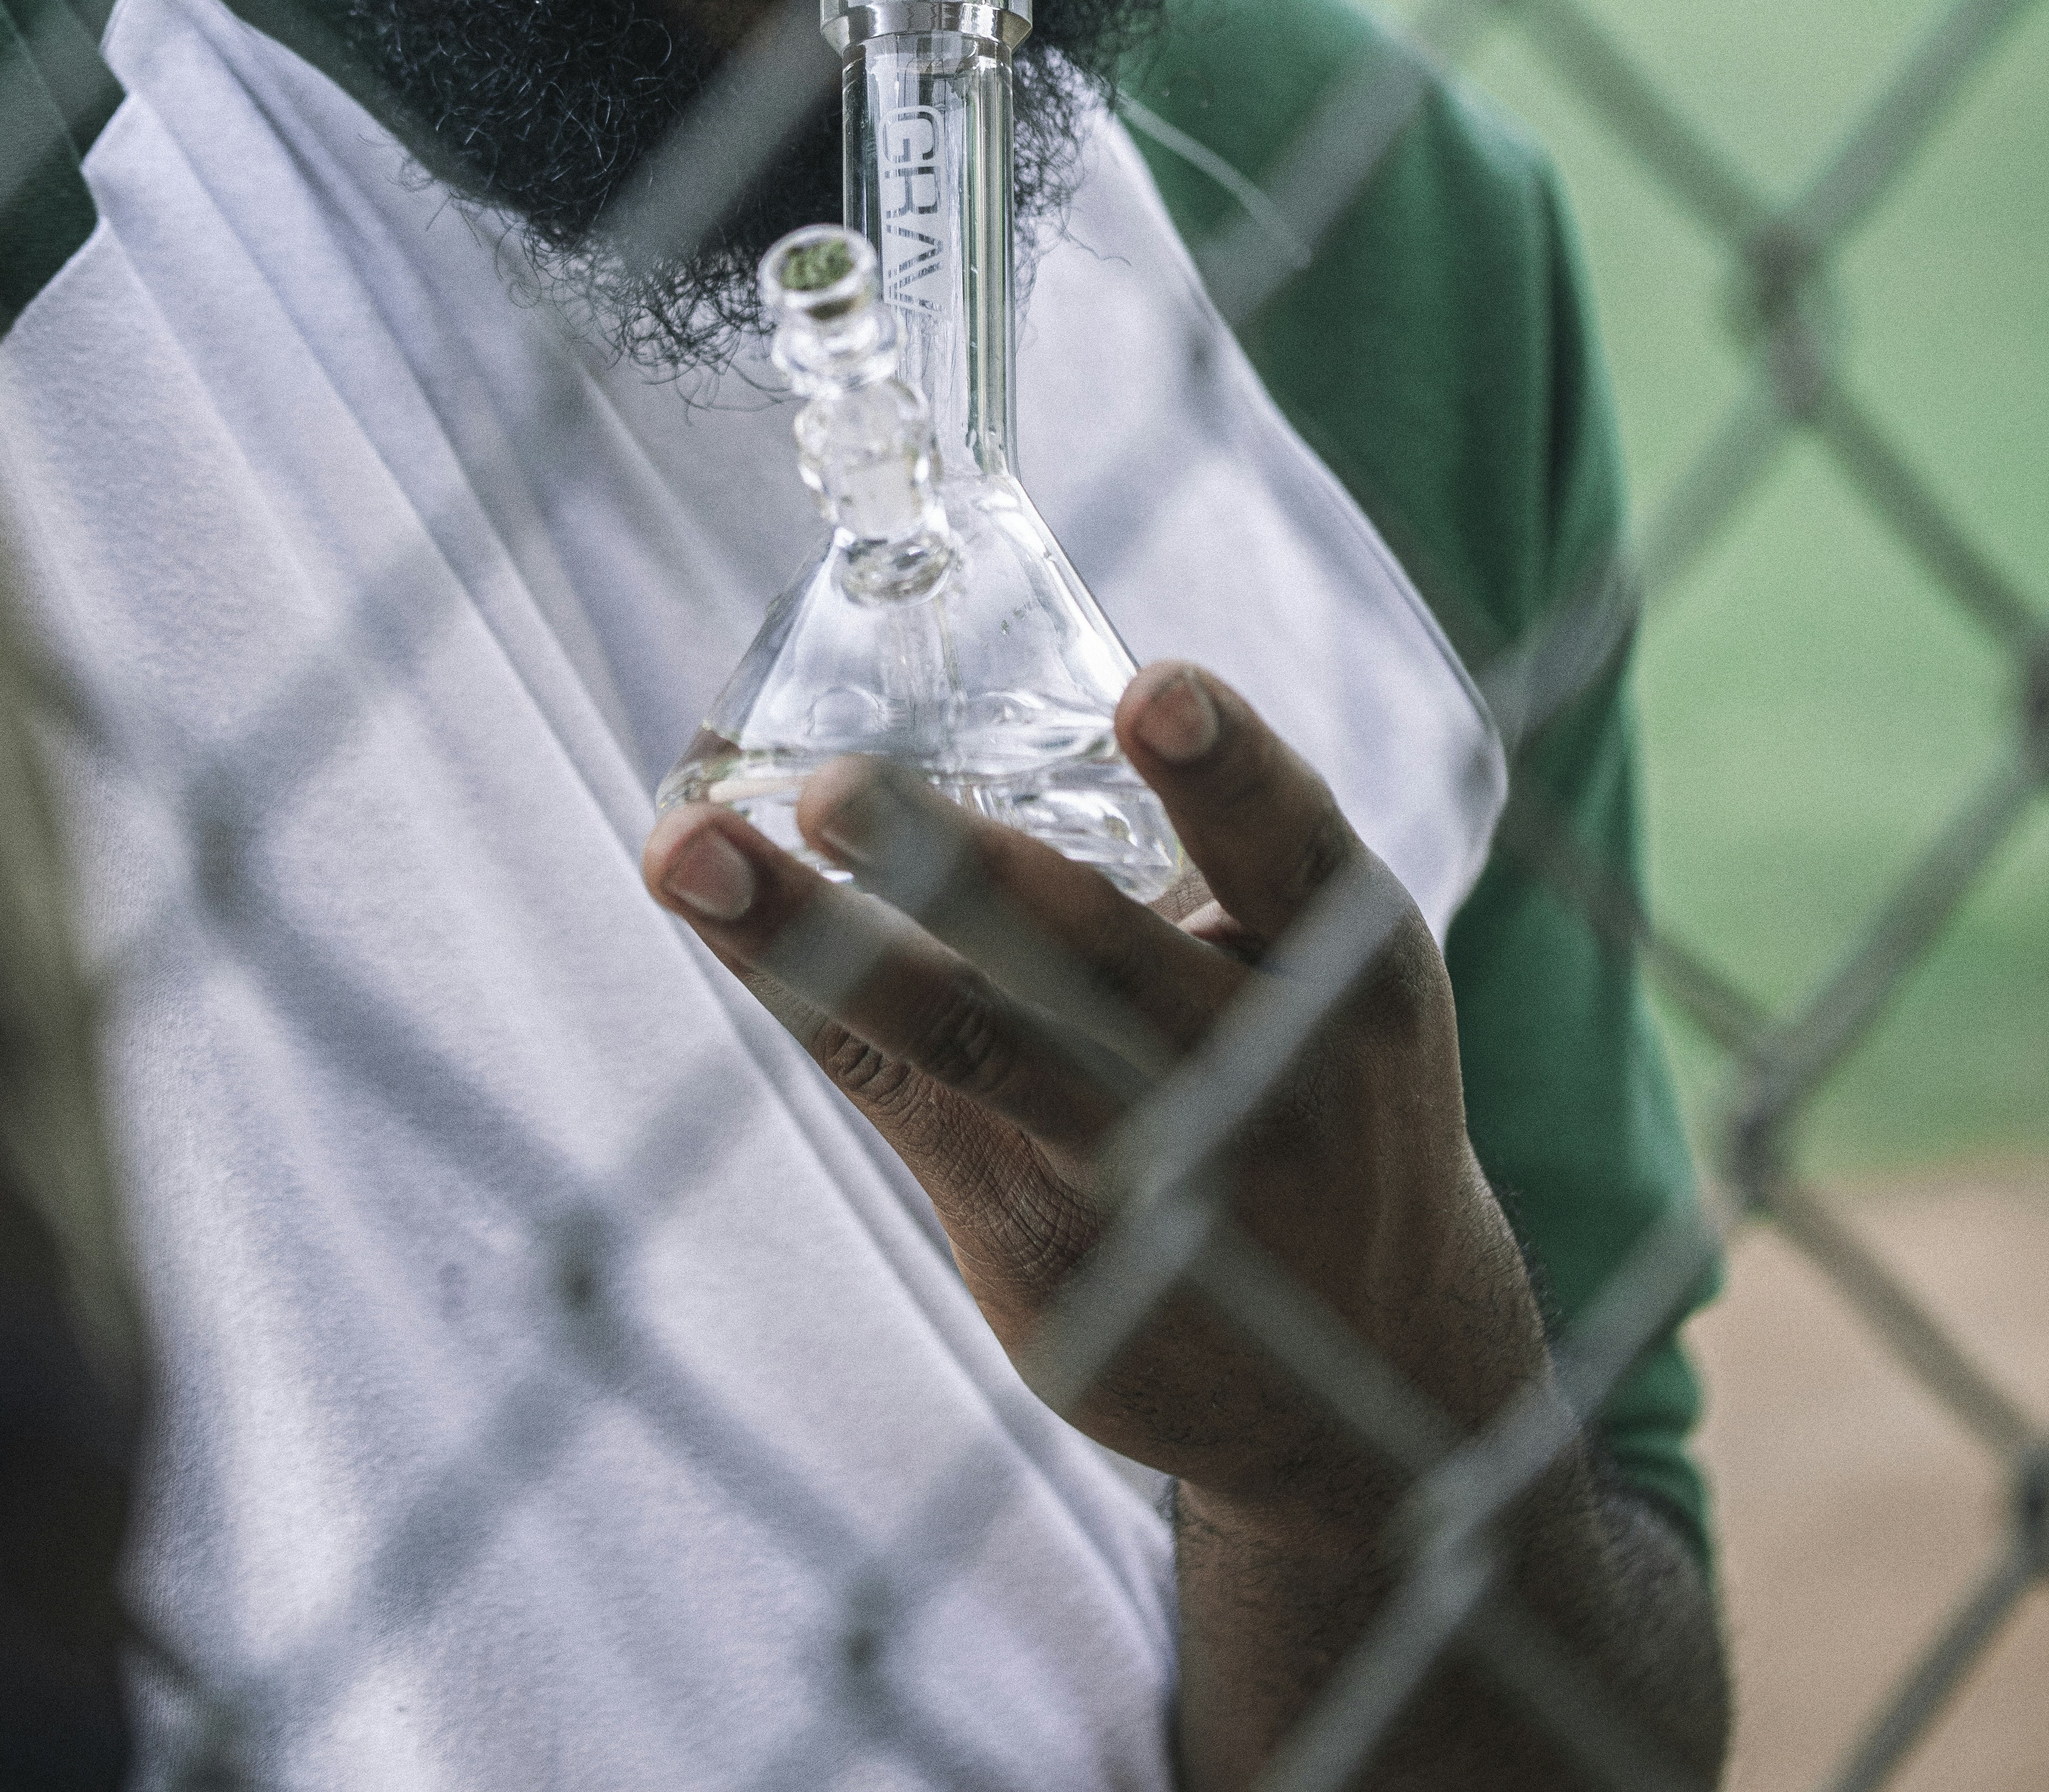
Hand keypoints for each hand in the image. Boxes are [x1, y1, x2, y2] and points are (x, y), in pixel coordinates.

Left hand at [641, 662, 1548, 1520]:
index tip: (1148, 691)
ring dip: (821, 942)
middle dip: (964, 870)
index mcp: (1343, 963)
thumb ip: (1206, 858)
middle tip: (838, 787)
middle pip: (1098, 954)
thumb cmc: (1301, 1080)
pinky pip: (903, 1100)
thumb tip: (1002, 690)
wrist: (1363, 1363)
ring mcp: (1148, 1178)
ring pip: (968, 1043)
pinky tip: (717, 915)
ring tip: (691, 852)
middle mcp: (1260, 1072)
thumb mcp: (1313, 970)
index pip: (1289, 844)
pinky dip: (804, 996)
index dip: (1224, 766)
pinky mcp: (1051, 1255)